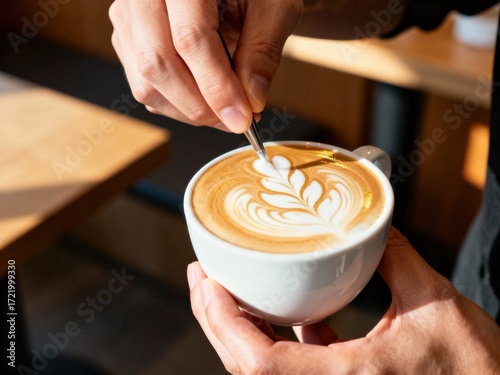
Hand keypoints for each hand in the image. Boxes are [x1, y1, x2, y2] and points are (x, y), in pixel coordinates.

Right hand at [109, 0, 301, 132]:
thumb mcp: (274, 8)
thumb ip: (262, 51)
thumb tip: (251, 102)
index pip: (189, 38)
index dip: (216, 85)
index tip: (242, 117)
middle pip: (157, 63)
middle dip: (199, 106)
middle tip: (235, 121)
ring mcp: (130, 18)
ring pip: (146, 83)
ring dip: (188, 110)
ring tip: (225, 111)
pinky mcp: (129, 40)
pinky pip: (145, 88)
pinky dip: (177, 105)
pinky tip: (206, 101)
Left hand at [187, 227, 499, 373]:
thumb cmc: (474, 367)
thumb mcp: (435, 302)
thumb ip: (395, 257)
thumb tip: (370, 221)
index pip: (260, 363)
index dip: (223, 323)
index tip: (208, 284)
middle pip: (245, 365)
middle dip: (214, 319)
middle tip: (202, 276)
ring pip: (260, 367)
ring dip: (234, 327)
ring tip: (220, 288)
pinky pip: (288, 363)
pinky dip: (268, 336)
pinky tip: (268, 308)